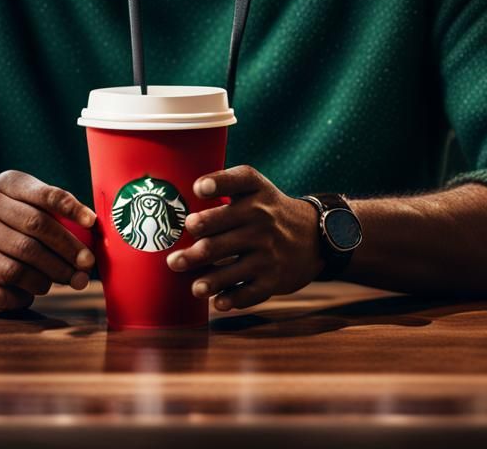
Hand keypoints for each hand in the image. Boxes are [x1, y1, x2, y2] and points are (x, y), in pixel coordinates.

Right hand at [0, 170, 95, 314]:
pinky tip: (32, 292)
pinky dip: (25, 295)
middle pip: (35, 230)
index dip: (71, 208)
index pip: (42, 194)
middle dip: (67, 251)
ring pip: (21, 265)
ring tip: (61, 280)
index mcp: (3, 187)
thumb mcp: (20, 211)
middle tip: (86, 267)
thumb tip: (92, 237)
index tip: (92, 223)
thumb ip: (53, 217)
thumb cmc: (1, 232)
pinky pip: (4, 291)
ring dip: (49, 277)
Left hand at [166, 164, 322, 311]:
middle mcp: (261, 220)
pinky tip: (217, 302)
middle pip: (219, 238)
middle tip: (173, 260)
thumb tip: (181, 195)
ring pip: (230, 270)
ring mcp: (267, 251)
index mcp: (254, 193)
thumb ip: (223, 183)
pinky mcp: (273, 278)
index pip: (234, 182)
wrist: (312, 235)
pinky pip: (249, 293)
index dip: (216, 184)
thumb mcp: (255, 186)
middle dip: (194, 251)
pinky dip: (232, 299)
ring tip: (193, 287)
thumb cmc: (268, 208)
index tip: (198, 189)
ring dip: (207, 281)